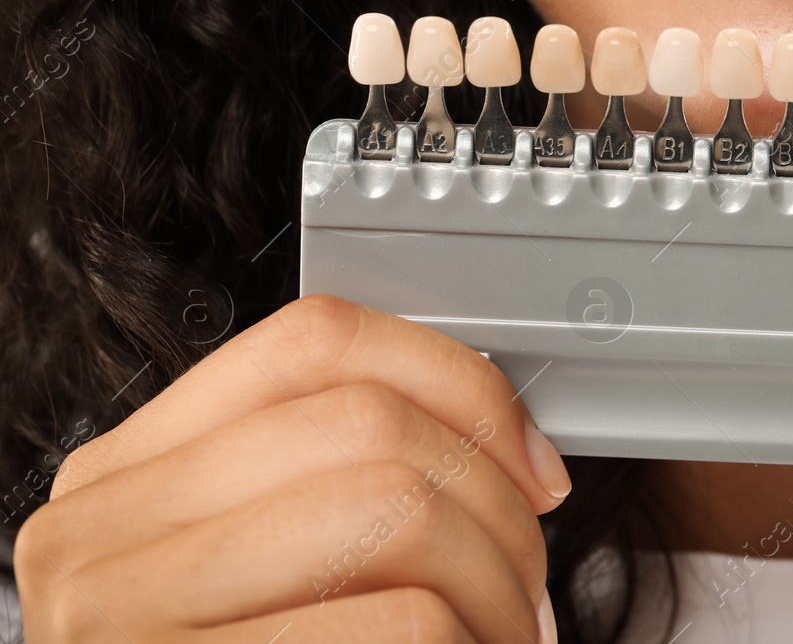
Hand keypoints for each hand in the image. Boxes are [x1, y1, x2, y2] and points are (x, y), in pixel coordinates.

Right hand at [15, 294, 569, 642]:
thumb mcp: (261, 575)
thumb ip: (336, 487)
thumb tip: (508, 445)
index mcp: (128, 480)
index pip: (315, 341)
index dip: (457, 383)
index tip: (529, 462)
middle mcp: (101, 540)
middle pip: (372, 425)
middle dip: (496, 504)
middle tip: (526, 583)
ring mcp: (124, 627)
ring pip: (395, 509)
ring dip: (496, 586)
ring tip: (501, 638)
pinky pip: (400, 628)